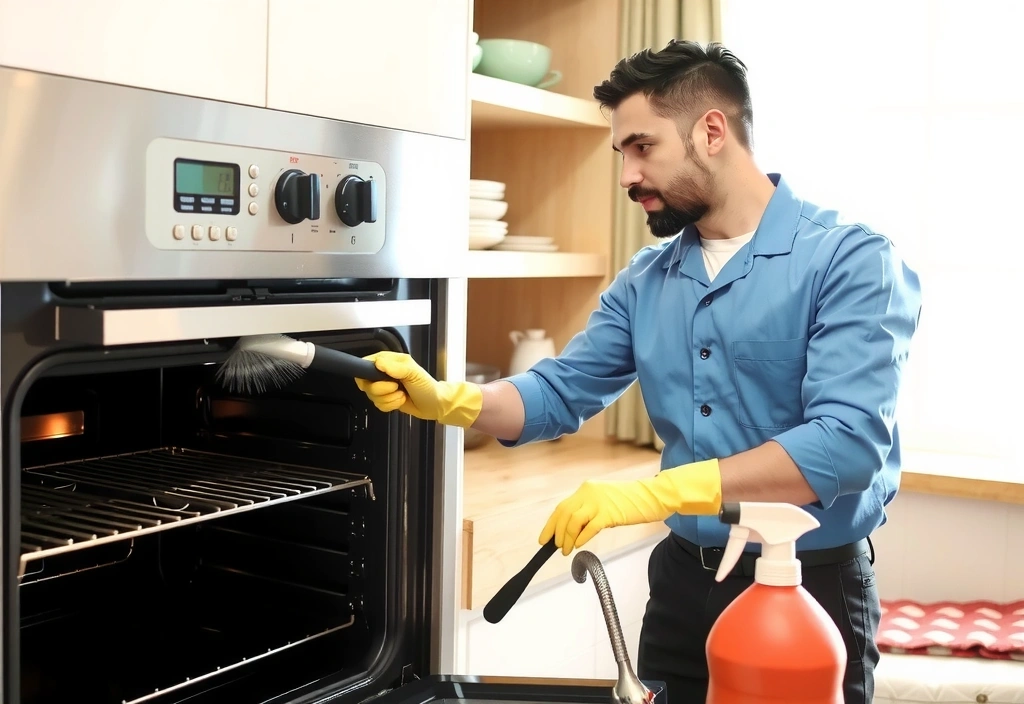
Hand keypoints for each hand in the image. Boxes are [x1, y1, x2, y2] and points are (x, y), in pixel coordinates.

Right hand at [354, 351, 482, 427]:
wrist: (434, 404)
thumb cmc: (427, 385)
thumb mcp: (414, 372)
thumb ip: (396, 367)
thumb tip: (378, 363)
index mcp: (387, 361)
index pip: (365, 364)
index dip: (368, 374)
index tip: (382, 379)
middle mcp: (382, 373)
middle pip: (365, 384)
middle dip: (382, 390)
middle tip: (397, 387)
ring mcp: (383, 387)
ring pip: (372, 396)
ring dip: (389, 399)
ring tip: (402, 394)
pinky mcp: (385, 399)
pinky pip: (378, 406)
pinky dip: (390, 406)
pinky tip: (400, 401)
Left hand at [539, 459, 721, 554]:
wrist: (653, 495)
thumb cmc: (631, 501)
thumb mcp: (604, 501)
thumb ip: (589, 511)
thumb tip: (572, 530)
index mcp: (586, 489)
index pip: (562, 507)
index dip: (551, 524)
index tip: (544, 538)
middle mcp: (589, 493)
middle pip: (564, 514)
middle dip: (556, 533)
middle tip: (554, 548)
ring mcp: (599, 502)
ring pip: (573, 521)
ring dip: (567, 538)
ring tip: (566, 550)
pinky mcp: (610, 513)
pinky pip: (590, 528)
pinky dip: (582, 538)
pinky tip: (578, 546)